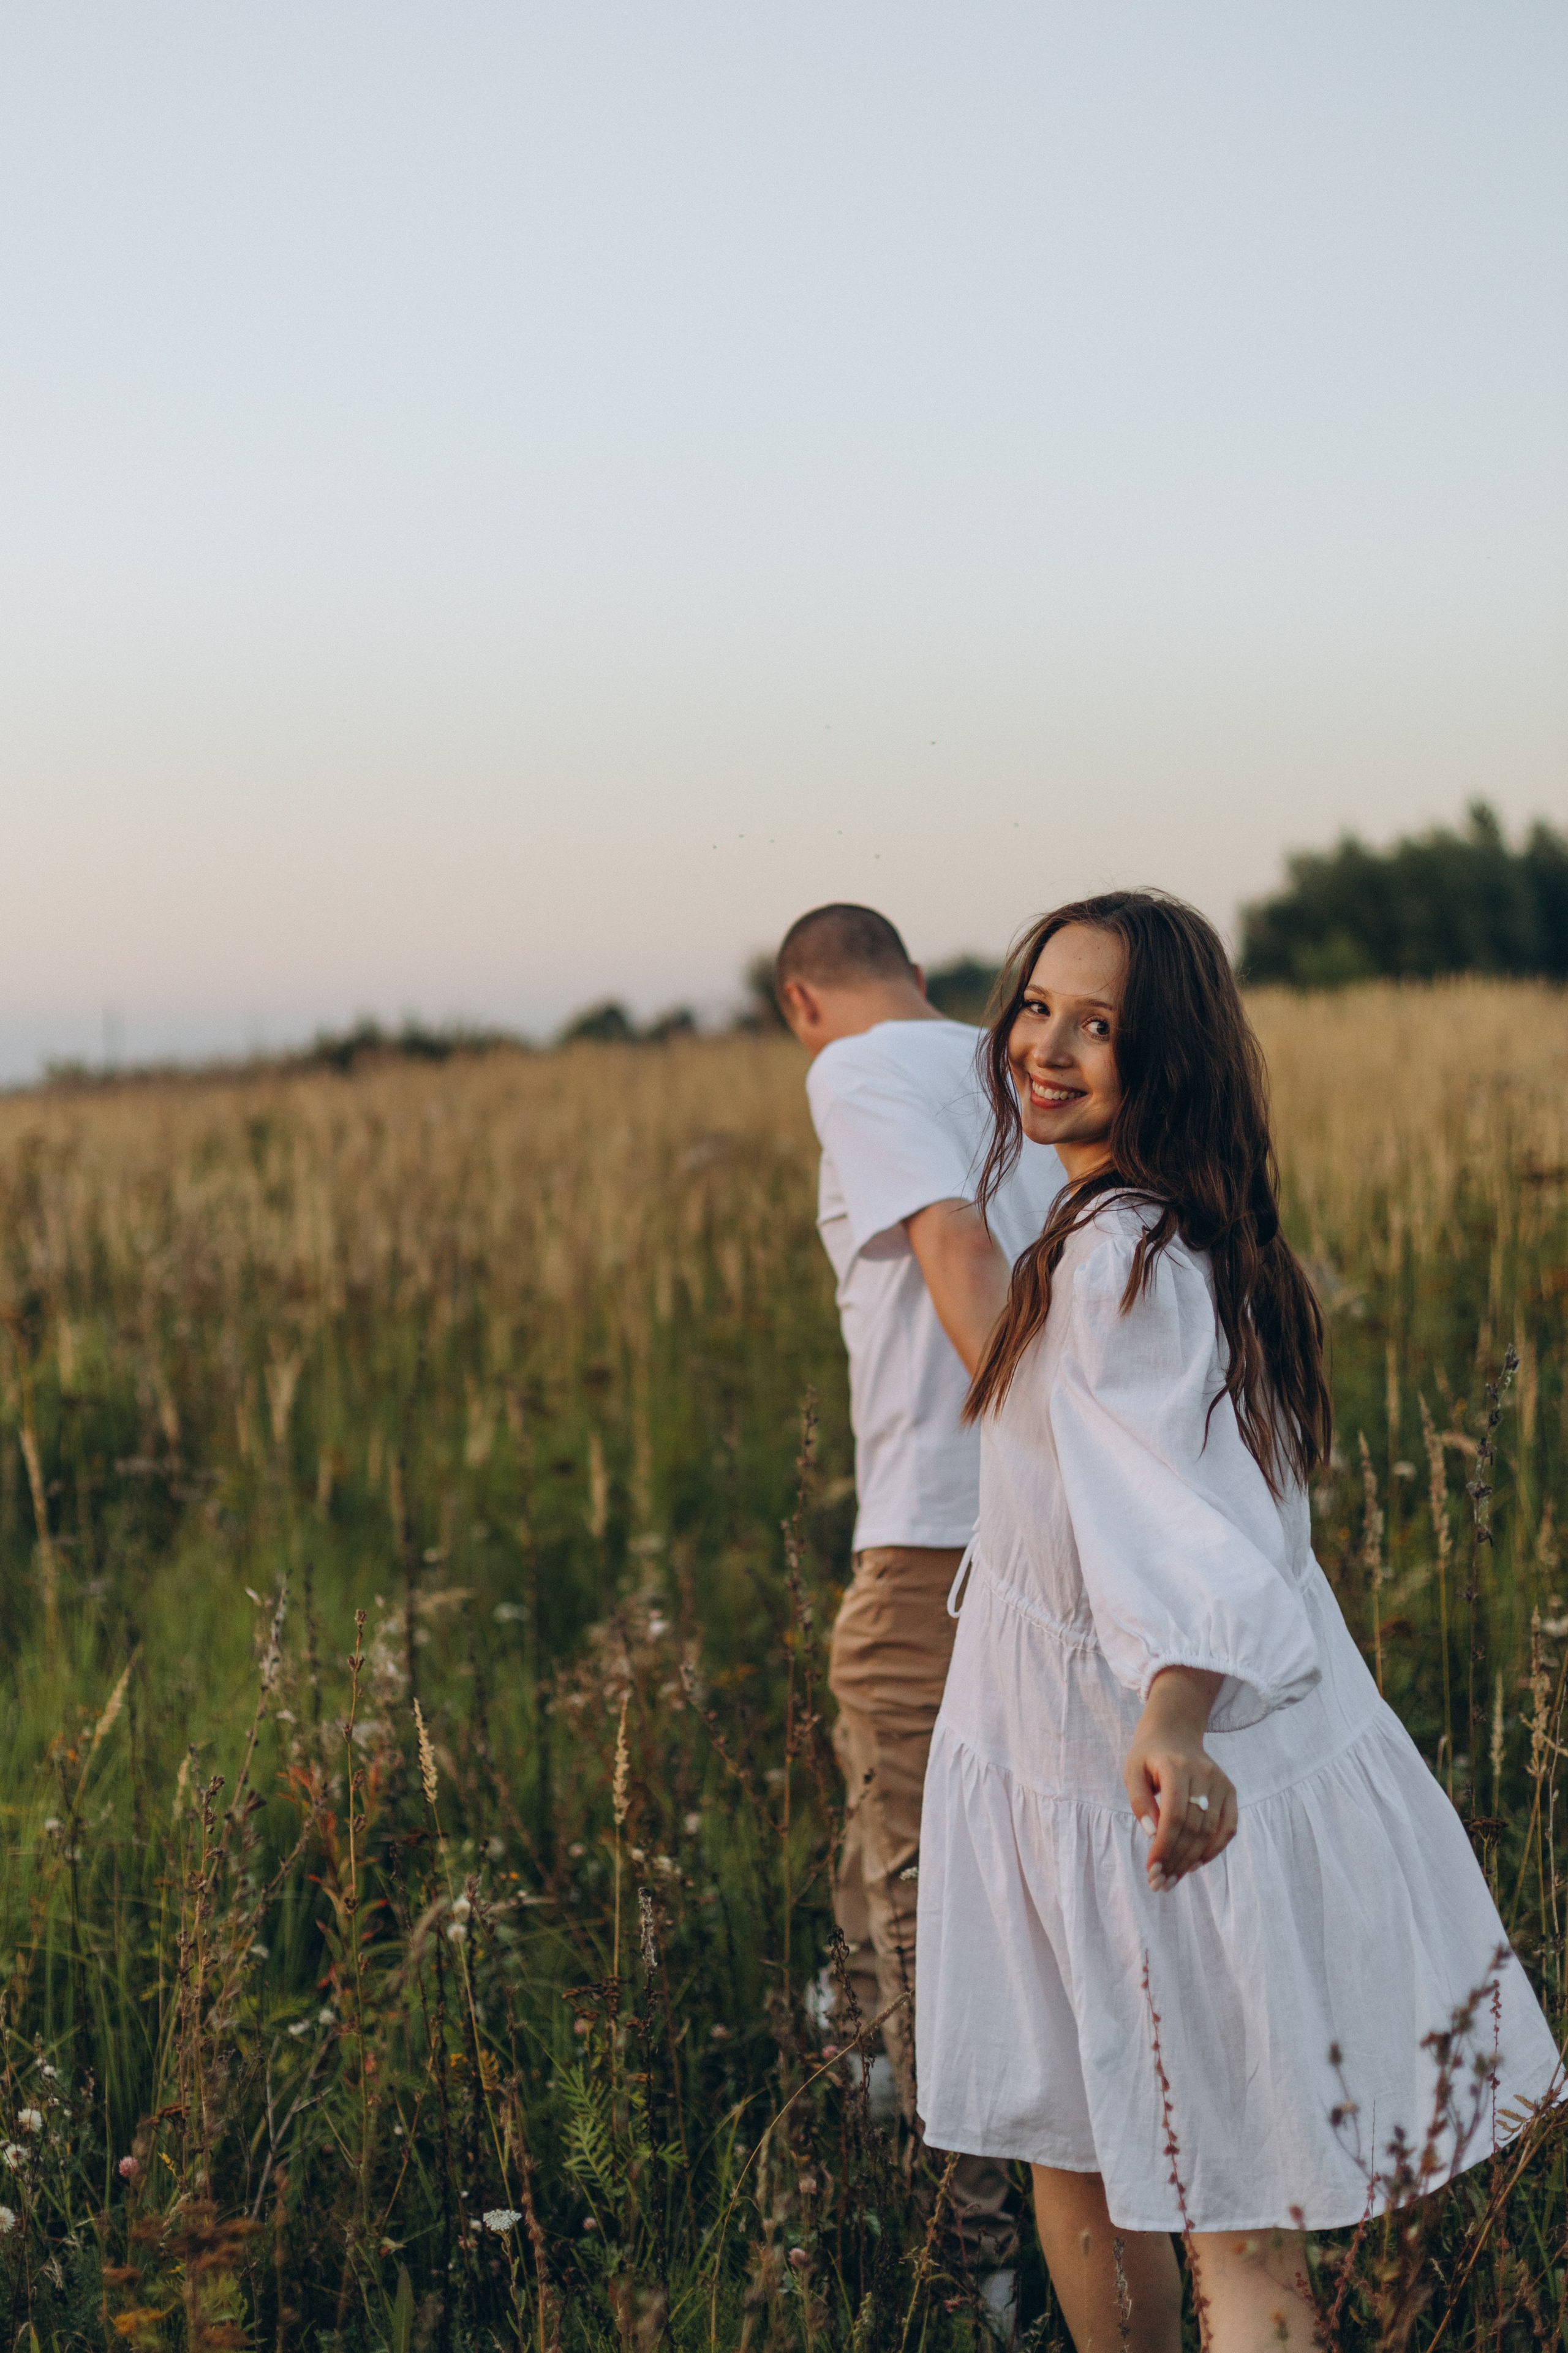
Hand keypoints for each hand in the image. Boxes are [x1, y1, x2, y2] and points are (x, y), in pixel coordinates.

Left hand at [1124, 1668, 1237, 1892]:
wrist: (1174, 1732)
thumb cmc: (1148, 1756)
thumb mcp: (1132, 1771)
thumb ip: (1139, 1801)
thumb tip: (1152, 1834)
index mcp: (1176, 1766)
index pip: (1174, 1815)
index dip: (1164, 1847)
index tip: (1151, 1870)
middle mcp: (1204, 1773)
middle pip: (1193, 1828)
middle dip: (1176, 1859)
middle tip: (1160, 1883)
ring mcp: (1221, 1782)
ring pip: (1210, 1831)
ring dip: (1191, 1860)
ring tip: (1173, 1878)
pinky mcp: (1230, 1790)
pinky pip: (1228, 1827)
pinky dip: (1214, 1849)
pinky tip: (1195, 1864)